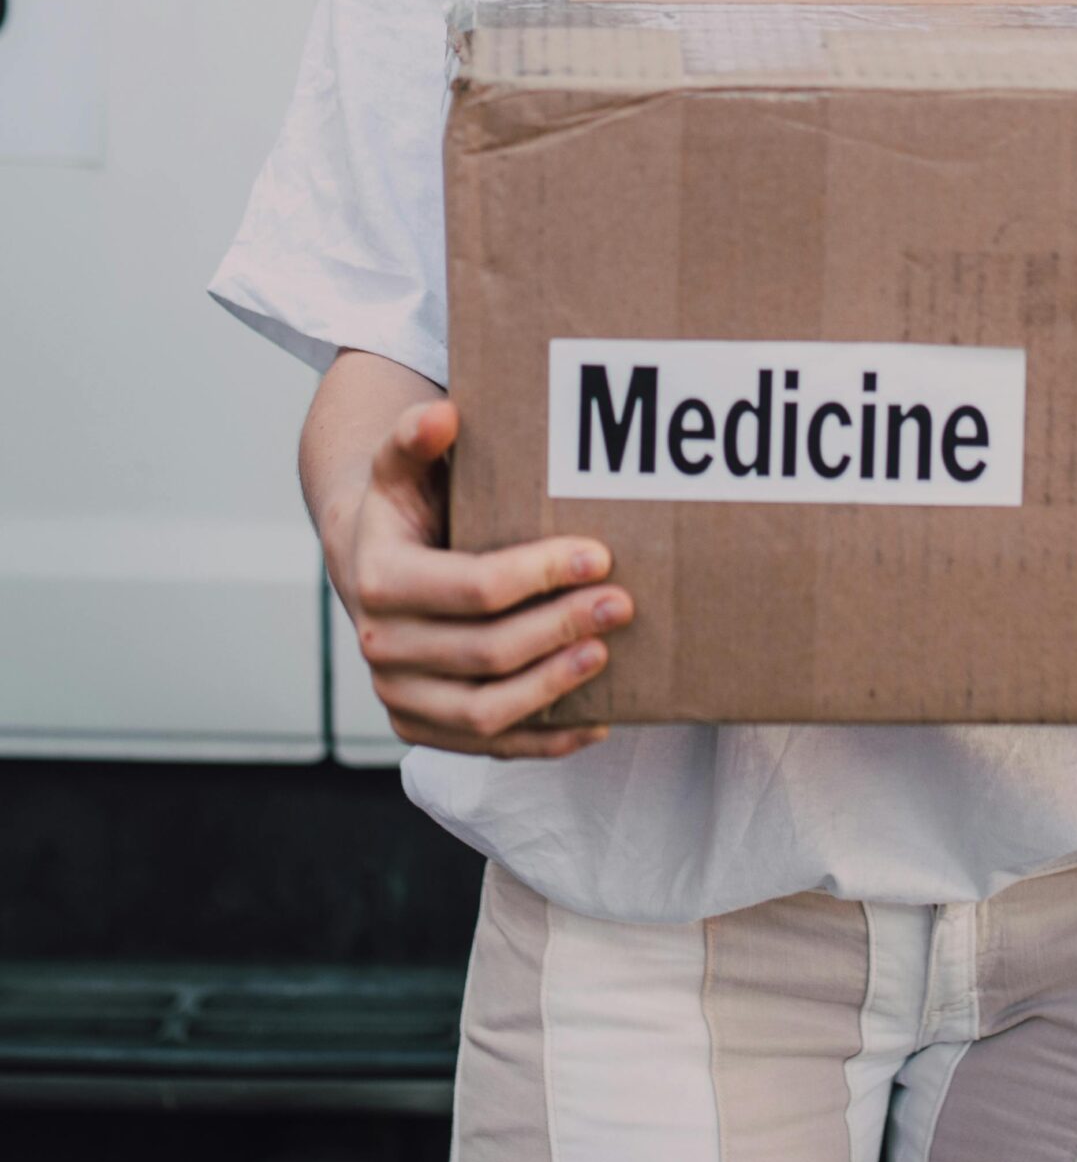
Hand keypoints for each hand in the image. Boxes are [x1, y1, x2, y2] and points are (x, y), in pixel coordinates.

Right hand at [347, 396, 632, 757]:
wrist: (370, 563)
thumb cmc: (404, 508)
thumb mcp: (400, 467)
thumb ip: (414, 437)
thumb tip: (442, 414)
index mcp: (379, 580)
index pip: (473, 587)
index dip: (541, 574)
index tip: (599, 554)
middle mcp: (381, 646)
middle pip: (487, 652)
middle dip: (561, 626)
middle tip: (621, 602)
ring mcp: (400, 695)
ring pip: (486, 712)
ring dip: (554, 686)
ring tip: (607, 652)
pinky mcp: (422, 727)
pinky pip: (489, 747)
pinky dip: (546, 741)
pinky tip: (597, 721)